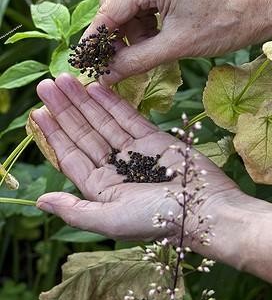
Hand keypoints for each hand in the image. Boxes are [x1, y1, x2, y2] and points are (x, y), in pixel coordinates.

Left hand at [33, 73, 237, 244]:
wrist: (205, 208)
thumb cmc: (157, 220)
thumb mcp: (111, 221)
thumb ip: (75, 211)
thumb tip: (40, 201)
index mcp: (101, 188)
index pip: (70, 155)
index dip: (53, 134)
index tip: (37, 113)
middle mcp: (114, 168)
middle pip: (83, 134)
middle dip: (64, 110)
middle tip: (47, 85)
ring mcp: (134, 152)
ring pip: (102, 122)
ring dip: (84, 101)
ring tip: (65, 79)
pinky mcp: (154, 139)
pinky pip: (127, 117)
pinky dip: (112, 102)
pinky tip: (96, 87)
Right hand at [83, 0, 255, 83]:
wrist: (261, 9)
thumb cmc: (225, 25)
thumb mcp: (176, 47)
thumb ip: (136, 61)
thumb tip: (106, 76)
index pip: (109, 9)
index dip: (95, 39)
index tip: (86, 62)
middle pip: (116, 4)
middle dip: (114, 36)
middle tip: (114, 63)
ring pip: (130, 5)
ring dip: (130, 31)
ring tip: (143, 53)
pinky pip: (146, 2)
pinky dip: (145, 23)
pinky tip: (155, 40)